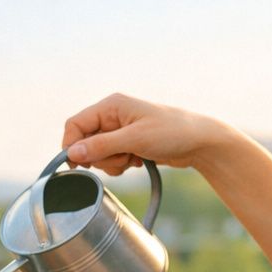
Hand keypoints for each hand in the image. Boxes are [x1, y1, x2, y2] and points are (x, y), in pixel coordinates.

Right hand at [61, 93, 231, 174]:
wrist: (200, 143)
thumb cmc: (172, 133)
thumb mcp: (134, 139)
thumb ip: (101, 146)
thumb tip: (71, 153)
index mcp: (111, 105)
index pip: (75, 124)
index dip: (72, 145)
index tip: (77, 165)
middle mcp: (112, 116)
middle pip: (85, 142)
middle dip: (100, 157)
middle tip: (122, 157)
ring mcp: (120, 131)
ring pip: (98, 154)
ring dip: (112, 163)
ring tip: (134, 158)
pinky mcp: (127, 144)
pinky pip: (111, 160)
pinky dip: (121, 165)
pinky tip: (138, 161)